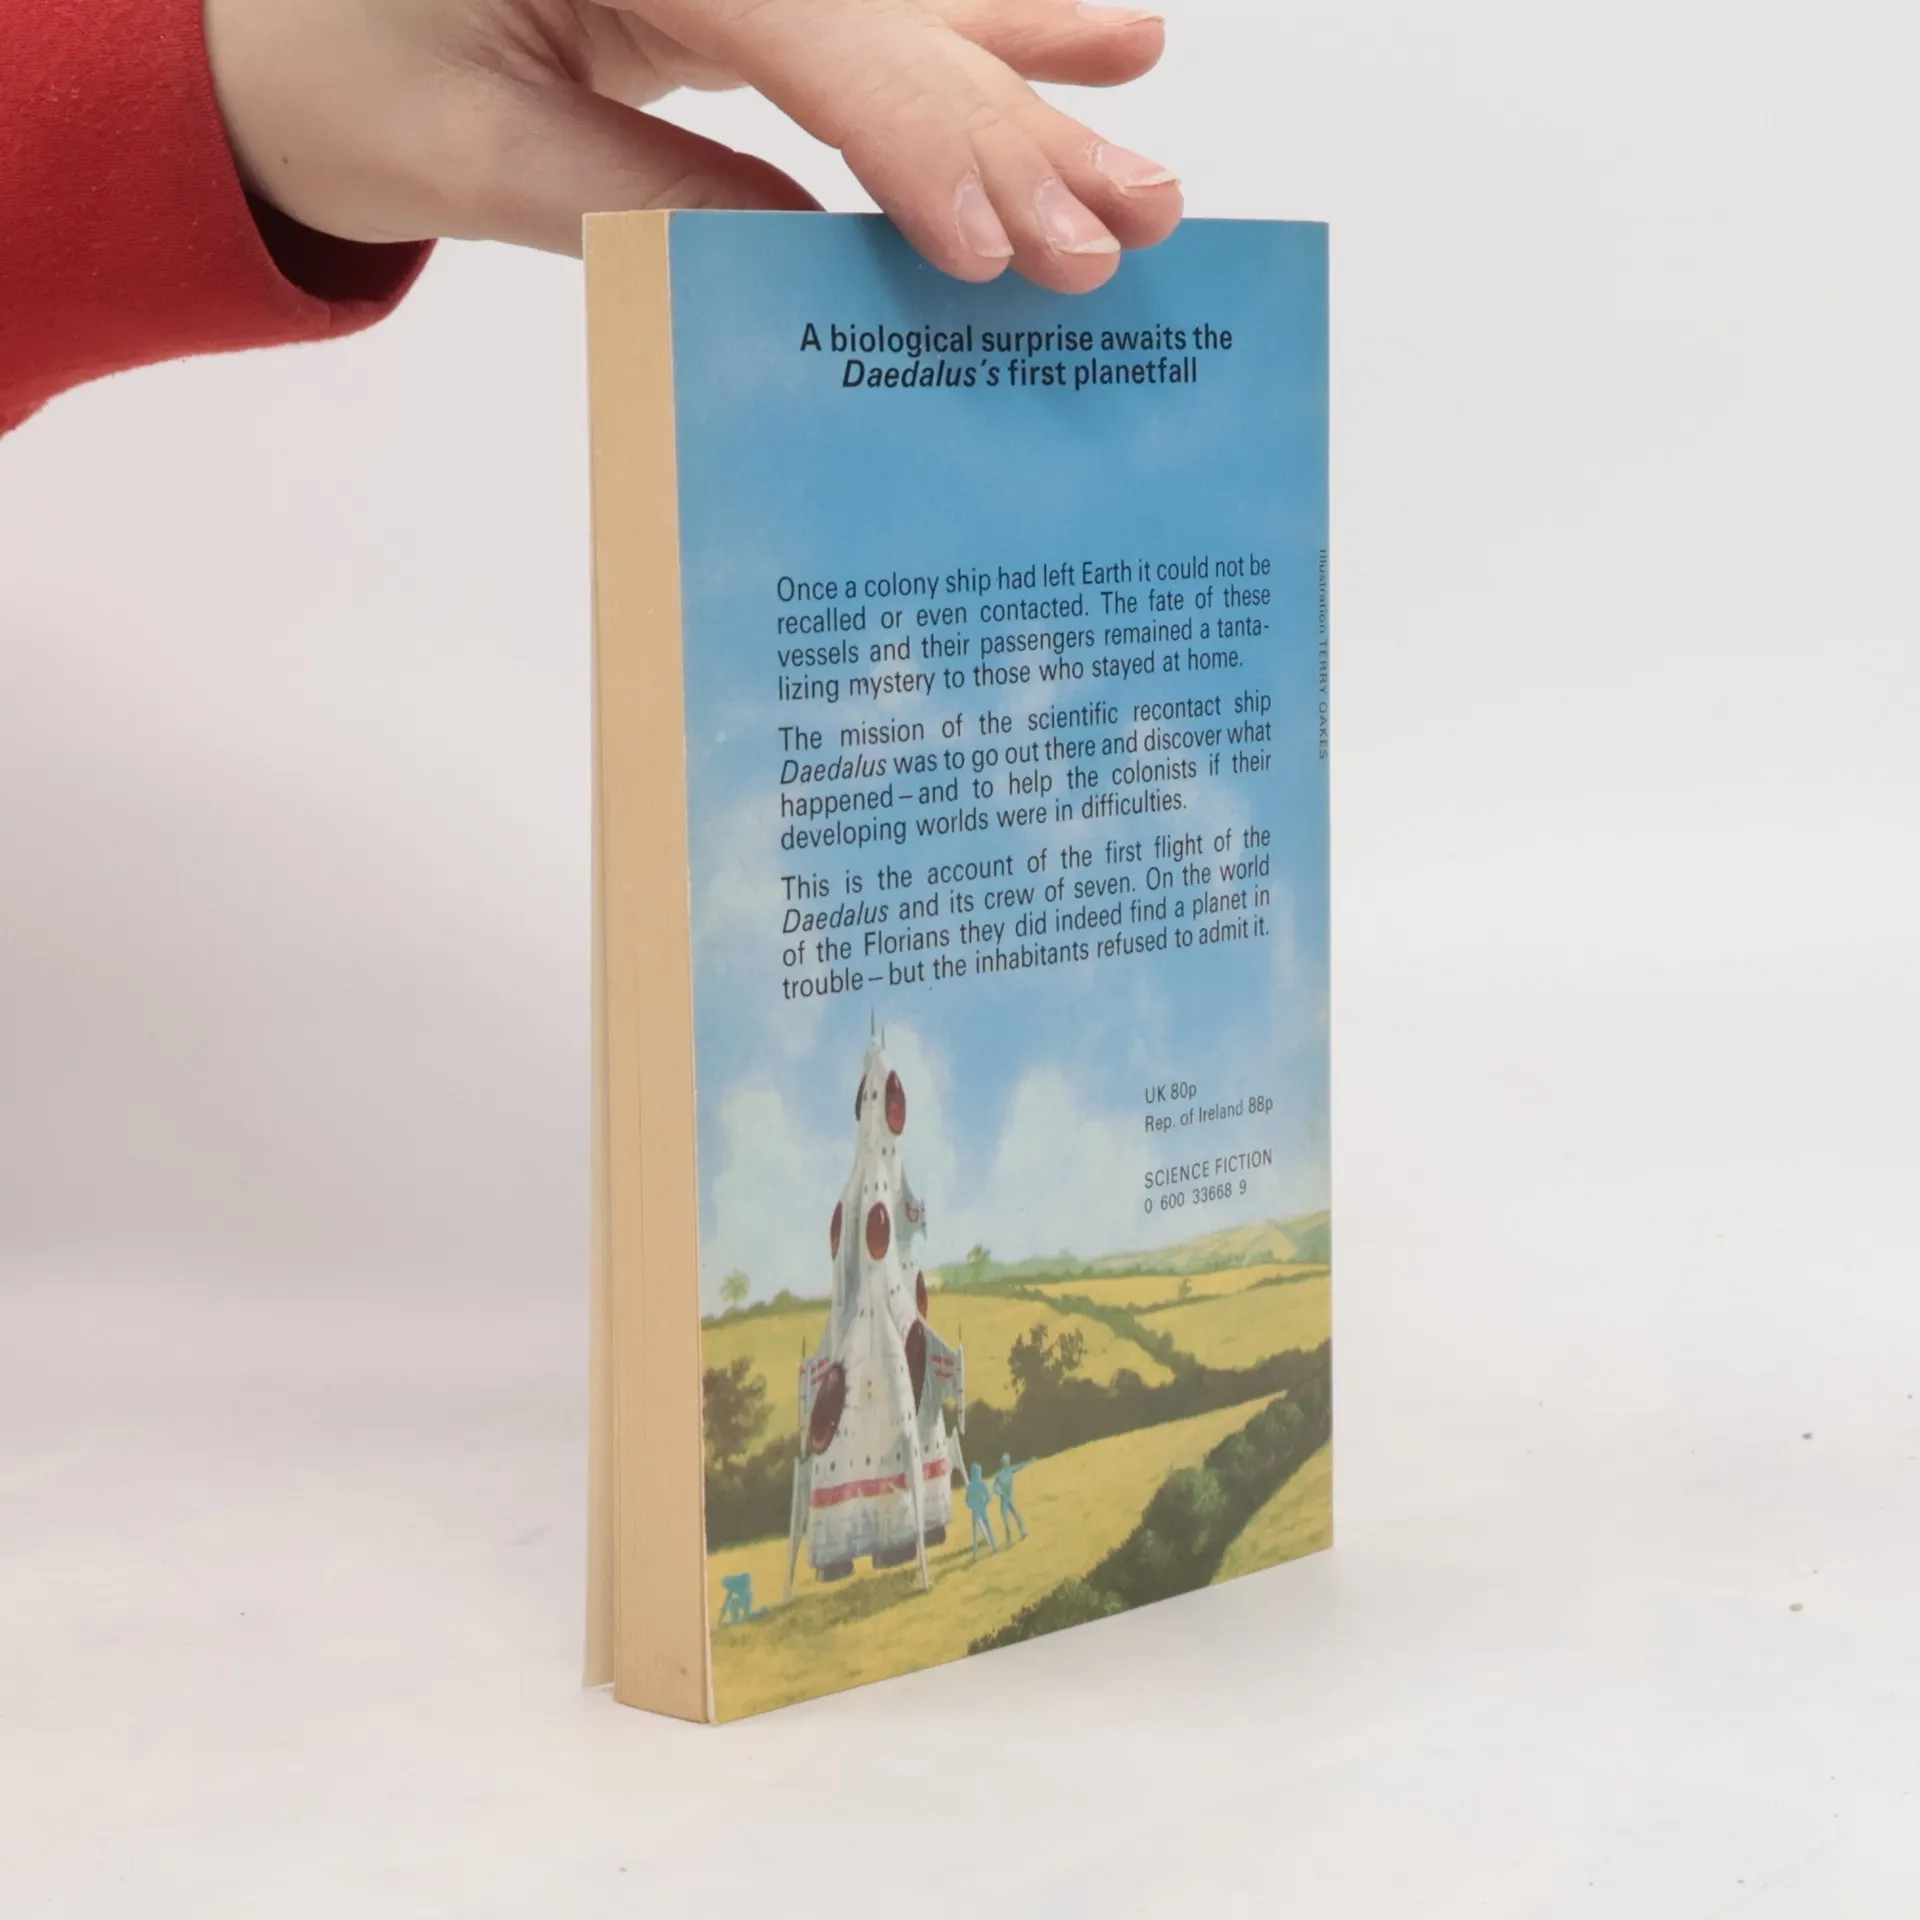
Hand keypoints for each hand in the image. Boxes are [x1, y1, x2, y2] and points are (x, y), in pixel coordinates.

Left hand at [203, 0, 1182, 292]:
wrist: (274, 29)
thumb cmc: (340, 78)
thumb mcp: (483, 159)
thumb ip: (662, 203)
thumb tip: (828, 269)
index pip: (806, 23)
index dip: (916, 136)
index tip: (1001, 252)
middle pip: (883, 12)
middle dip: (1006, 133)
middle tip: (1121, 235)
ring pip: (905, 7)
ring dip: (1036, 87)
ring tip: (1145, 162)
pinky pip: (877, 8)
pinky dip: (987, 34)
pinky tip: (1109, 39)